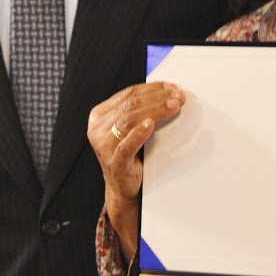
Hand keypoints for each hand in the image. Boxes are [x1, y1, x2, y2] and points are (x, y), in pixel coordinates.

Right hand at [87, 82, 184, 259]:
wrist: (123, 187)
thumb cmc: (130, 154)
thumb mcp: (129, 128)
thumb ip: (138, 110)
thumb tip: (167, 92)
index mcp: (99, 115)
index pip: (127, 94)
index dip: (151, 88)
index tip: (171, 87)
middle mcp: (97, 129)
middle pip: (130, 105)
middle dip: (156, 97)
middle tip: (177, 96)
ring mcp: (104, 146)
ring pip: (129, 120)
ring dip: (154, 110)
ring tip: (173, 106)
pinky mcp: (114, 162)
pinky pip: (126, 145)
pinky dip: (139, 133)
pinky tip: (150, 125)